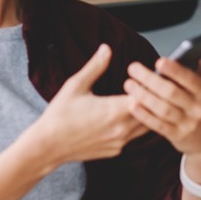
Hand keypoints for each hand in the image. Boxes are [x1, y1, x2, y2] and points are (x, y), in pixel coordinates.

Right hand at [24, 44, 146, 167]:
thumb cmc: (60, 114)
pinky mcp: (116, 151)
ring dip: (147, 114)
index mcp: (114, 110)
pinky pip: (134, 137)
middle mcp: (121, 128)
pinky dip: (137, 126)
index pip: (146, 96)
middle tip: (153, 87)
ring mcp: (120, 142)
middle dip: (152, 99)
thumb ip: (95, 67)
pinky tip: (131, 116)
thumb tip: (106, 48)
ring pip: (146, 127)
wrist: (48, 146)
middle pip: (151, 113)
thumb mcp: (76, 85)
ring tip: (145, 100)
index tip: (148, 76)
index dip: (149, 85)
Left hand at [124, 45, 200, 159]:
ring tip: (129, 84)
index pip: (190, 79)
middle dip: (150, 79)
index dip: (175, 70)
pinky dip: (144, 115)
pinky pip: (158, 125)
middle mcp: (197, 107)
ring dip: (144, 96)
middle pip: (171, 92)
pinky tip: (133, 104)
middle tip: (133, 69)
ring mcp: (187, 123)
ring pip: (163, 108)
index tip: (160, 61)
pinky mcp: (176, 136)